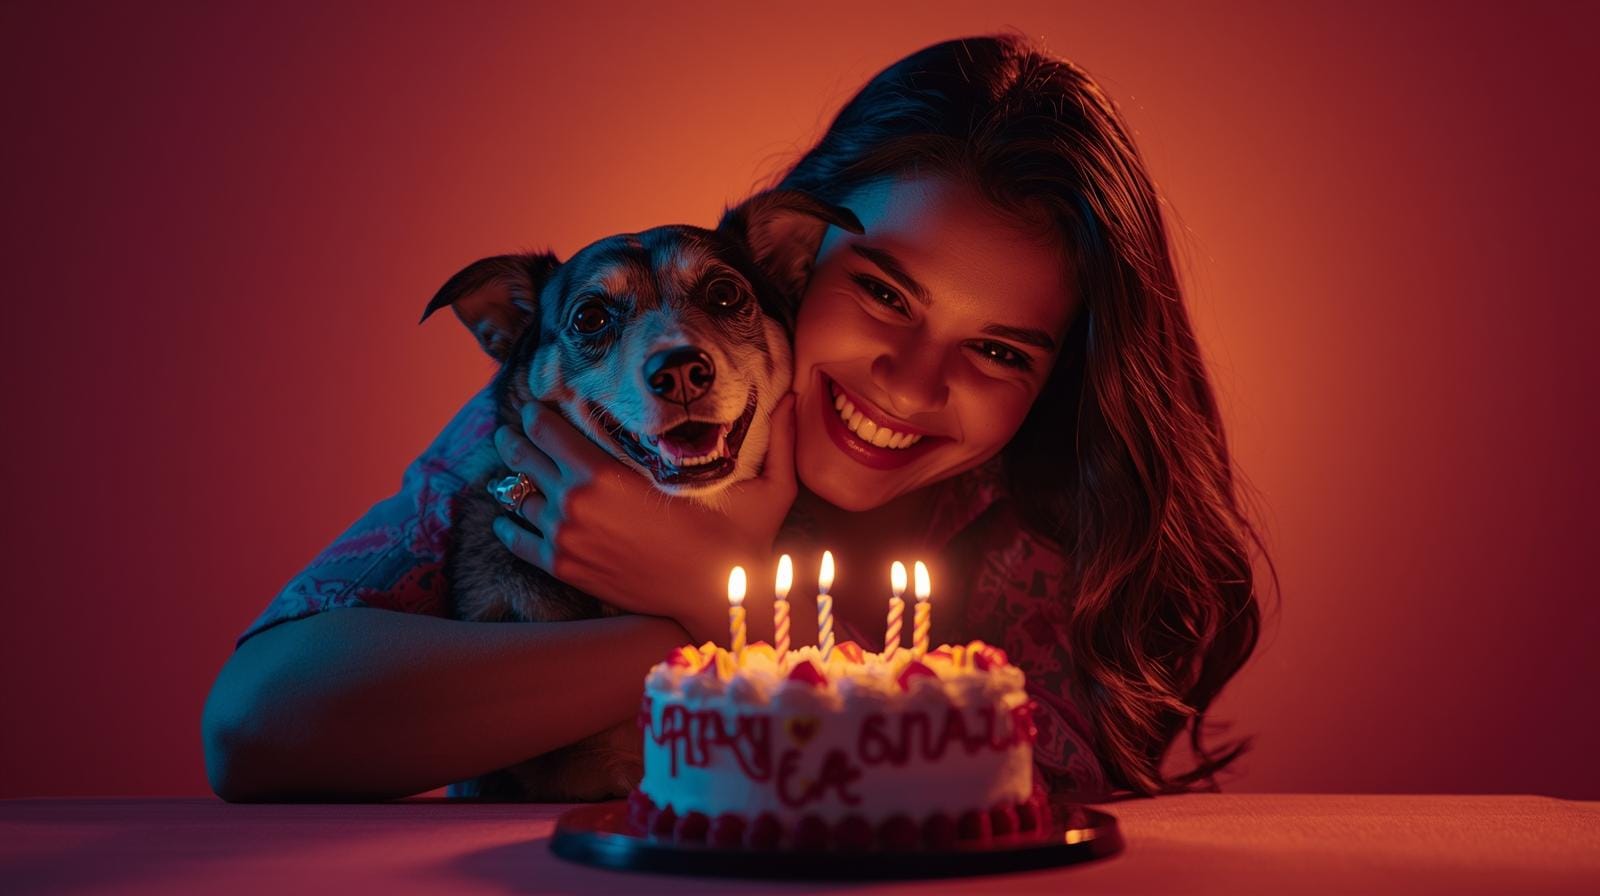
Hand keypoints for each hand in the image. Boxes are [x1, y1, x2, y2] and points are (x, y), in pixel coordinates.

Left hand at [490, 395, 797, 643]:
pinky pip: (516, 537)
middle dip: (520, 437)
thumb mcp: (767, 488)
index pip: (546, 425)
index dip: (542, 410)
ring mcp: (564, 538)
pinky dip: (511, 523)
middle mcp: (575, 503)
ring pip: (516, 494)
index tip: (545, 403)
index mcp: (607, 474)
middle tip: (522, 427)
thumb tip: (792, 395)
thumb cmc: (738, 545)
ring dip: (518, 479)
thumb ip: (780, 439)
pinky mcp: (564, 568)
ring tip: (521, 469)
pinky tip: (515, 514)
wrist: (715, 604)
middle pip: (521, 453)